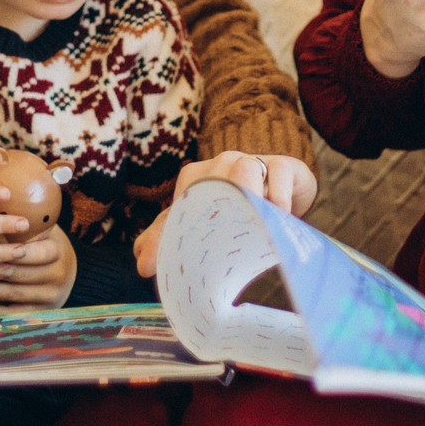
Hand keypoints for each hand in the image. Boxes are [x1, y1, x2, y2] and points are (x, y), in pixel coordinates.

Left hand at [0, 225, 77, 314]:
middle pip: (18, 274)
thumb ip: (28, 219)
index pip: (32, 252)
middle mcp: (57, 276)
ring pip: (11, 294)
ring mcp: (49, 297)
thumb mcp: (44, 229)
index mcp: (58, 251)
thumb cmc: (45, 244)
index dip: (8, 250)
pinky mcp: (40, 313)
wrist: (67, 273)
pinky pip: (11, 314)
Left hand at [134, 151, 321, 276]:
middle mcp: (221, 163)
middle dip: (220, 215)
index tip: (188, 259)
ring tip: (255, 229)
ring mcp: (252, 160)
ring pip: (244, 169)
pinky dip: (278, 197)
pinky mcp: (282, 163)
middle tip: (226, 247)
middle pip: (214, 183)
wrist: (282, 191)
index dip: (185, 229)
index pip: (184, 200)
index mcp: (195, 178)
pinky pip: (278, 172)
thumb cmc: (235, 210)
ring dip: (248, 198)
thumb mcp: (202, 224)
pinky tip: (280, 218)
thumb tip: (142, 265)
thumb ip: (168, 240)